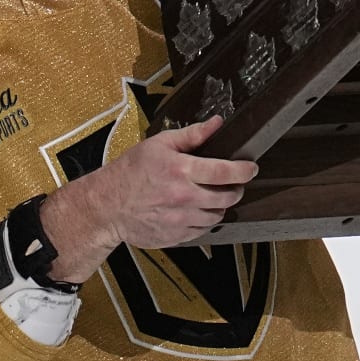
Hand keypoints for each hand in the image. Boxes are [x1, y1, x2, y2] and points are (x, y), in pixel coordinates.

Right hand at [40, 117, 255, 279]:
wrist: (108, 206)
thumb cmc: (130, 172)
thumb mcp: (159, 144)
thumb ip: (192, 135)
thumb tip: (216, 123)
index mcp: (181, 171)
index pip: (226, 172)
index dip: (244, 170)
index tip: (251, 168)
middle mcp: (185, 197)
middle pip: (228, 197)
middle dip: (236, 189)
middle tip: (232, 183)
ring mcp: (181, 220)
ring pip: (217, 216)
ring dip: (220, 206)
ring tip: (212, 196)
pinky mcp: (177, 236)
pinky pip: (202, 230)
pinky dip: (204, 220)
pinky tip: (196, 210)